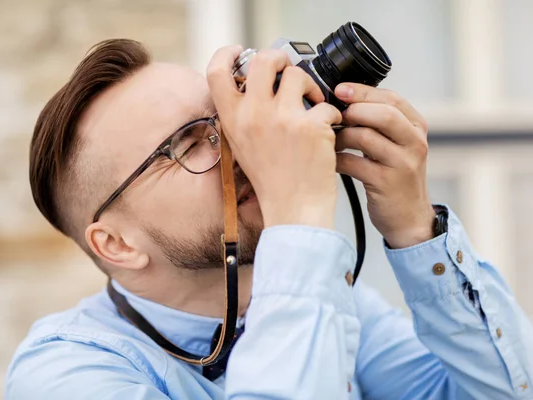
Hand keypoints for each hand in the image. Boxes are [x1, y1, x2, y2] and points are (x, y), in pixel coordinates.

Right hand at [207, 46, 342, 228]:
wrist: (293, 208)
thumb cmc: (270, 179)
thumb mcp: (242, 144)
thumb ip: (243, 113)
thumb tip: (254, 84)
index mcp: (233, 120)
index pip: (216, 71)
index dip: (227, 53)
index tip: (241, 51)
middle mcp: (254, 115)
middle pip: (264, 59)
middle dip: (280, 59)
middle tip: (288, 71)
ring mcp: (283, 119)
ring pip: (299, 75)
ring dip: (309, 86)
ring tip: (313, 104)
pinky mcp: (312, 126)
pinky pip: (326, 104)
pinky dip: (331, 115)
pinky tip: (327, 131)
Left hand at [334, 83, 435, 247]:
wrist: (408, 218)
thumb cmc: (394, 177)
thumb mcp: (395, 145)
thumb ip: (378, 123)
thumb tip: (343, 100)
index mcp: (416, 126)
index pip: (391, 98)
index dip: (363, 91)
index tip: (338, 90)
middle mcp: (414, 142)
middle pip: (383, 113)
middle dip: (352, 110)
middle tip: (331, 116)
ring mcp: (403, 163)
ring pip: (366, 137)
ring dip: (341, 136)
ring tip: (328, 140)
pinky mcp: (387, 183)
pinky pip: (354, 163)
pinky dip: (337, 160)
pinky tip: (330, 161)